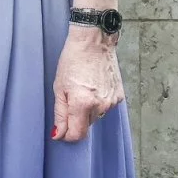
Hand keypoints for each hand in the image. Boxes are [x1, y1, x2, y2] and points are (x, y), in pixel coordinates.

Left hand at [52, 27, 123, 142]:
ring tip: (82, 89)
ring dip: (87, 110)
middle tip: (70, 98)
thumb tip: (59, 134)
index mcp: (83, 103)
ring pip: (96, 117)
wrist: (94, 42)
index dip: (67, 135)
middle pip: (86, 126)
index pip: (77, 134)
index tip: (60, 131)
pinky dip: (98, 103)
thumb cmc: (72, 60)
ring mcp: (112, 102)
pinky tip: (93, 87)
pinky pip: (105, 108)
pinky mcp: (119, 97)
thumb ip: (60, 114)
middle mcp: (100, 106)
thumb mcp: (59, 87)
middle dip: (76, 118)